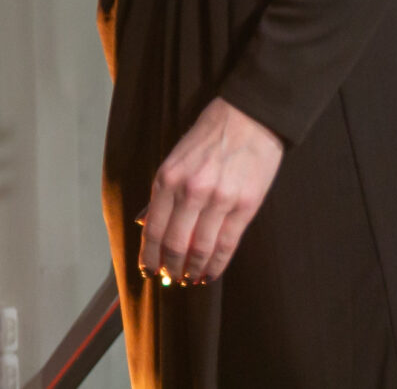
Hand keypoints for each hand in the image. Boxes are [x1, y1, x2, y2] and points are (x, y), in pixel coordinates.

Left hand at [138, 98, 283, 286]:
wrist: (249, 116)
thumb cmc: (209, 135)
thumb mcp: (175, 157)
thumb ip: (162, 191)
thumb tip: (147, 223)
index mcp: (168, 178)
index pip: (153, 229)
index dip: (150, 256)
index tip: (148, 270)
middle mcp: (190, 191)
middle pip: (174, 244)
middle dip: (169, 268)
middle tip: (170, 279)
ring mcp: (219, 200)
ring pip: (200, 249)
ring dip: (192, 270)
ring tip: (190, 280)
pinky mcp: (245, 206)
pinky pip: (227, 245)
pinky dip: (217, 265)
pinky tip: (210, 274)